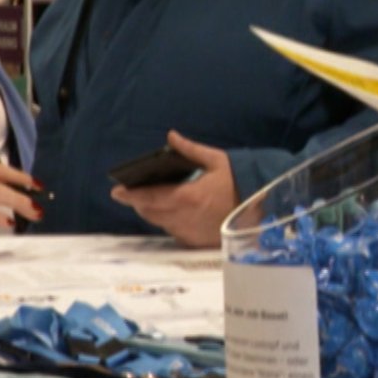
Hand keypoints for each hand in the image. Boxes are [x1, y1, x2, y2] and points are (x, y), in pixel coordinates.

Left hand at [111, 132, 235, 247]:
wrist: (260, 208)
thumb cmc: (238, 181)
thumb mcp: (216, 160)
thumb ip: (190, 149)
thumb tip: (171, 136)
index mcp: (187, 196)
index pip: (150, 197)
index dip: (131, 196)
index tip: (117, 192)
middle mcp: (185, 217)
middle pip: (151, 212)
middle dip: (139, 202)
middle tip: (133, 193)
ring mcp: (190, 232)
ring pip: (160, 223)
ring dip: (153, 212)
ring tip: (151, 199)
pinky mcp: (196, 241)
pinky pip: (173, 231)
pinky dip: (168, 221)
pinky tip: (174, 211)